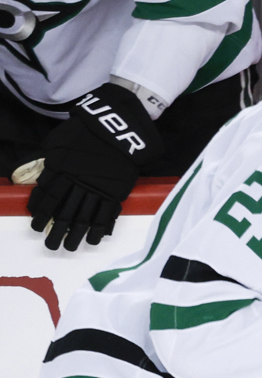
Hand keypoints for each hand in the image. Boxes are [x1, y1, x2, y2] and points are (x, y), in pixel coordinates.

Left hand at [28, 83, 162, 250]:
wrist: (117, 130)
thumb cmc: (83, 133)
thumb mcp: (56, 143)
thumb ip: (45, 161)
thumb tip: (28, 176)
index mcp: (60, 169)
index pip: (47, 196)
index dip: (41, 213)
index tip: (36, 225)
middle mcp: (77, 183)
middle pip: (64, 212)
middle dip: (56, 230)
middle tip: (50, 245)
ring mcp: (97, 189)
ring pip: (84, 217)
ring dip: (75, 235)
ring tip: (69, 247)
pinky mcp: (115, 192)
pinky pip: (106, 215)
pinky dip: (99, 230)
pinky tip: (93, 240)